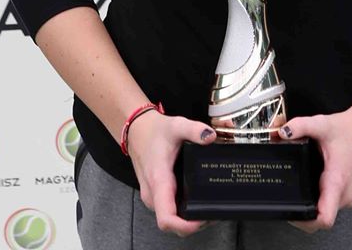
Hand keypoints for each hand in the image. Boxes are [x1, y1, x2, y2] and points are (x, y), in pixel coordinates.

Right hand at [127, 109, 217, 236]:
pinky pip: (169, 211)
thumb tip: (210, 136)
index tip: (203, 219)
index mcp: (158, 181)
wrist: (138, 130)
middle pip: (172, 224)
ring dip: (189, 219)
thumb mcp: (176, 126)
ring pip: (171, 219)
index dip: (186, 226)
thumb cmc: (155, 131)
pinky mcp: (155, 195)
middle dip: (194, 223)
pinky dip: (183, 212)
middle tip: (214, 212)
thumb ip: (194, 130)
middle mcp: (153, 194)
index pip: (167, 219)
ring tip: (208, 207)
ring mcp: (153, 197)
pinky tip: (196, 201)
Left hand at [278, 106, 351, 233]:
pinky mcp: (347, 193)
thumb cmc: (350, 130)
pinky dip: (319, 200)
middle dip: (302, 214)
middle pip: (320, 220)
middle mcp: (345, 194)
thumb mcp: (321, 124)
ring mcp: (347, 196)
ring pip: (325, 213)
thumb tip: (282, 132)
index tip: (292, 212)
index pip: (324, 219)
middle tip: (287, 200)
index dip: (305, 221)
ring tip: (299, 190)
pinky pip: (329, 205)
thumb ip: (300, 126)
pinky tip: (311, 185)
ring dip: (311, 207)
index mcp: (337, 181)